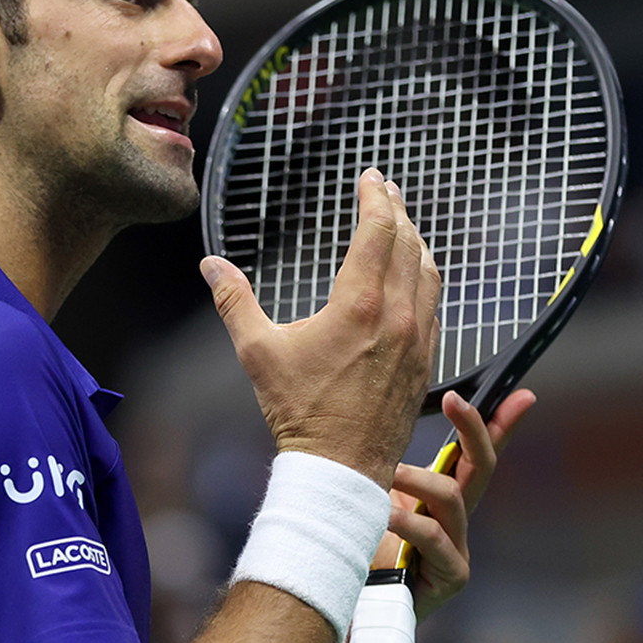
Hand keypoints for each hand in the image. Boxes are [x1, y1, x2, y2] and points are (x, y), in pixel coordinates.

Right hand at [201, 169, 441, 488]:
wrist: (339, 467)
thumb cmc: (298, 411)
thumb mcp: (257, 351)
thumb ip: (235, 301)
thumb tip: (210, 265)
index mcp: (359, 305)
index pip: (378, 232)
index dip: (376, 197)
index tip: (370, 175)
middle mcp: (396, 316)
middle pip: (409, 244)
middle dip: (397, 210)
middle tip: (385, 188)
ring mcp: (417, 339)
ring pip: (428, 273)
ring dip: (416, 242)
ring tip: (403, 224)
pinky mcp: (424, 362)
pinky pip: (433, 305)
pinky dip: (425, 278)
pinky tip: (414, 278)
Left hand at [371, 388, 536, 619]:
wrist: (352, 600)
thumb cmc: (360, 544)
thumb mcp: (369, 493)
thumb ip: (377, 464)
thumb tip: (367, 416)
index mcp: (438, 496)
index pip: (476, 454)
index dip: (500, 424)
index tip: (521, 395)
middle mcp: (454, 519)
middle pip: (482, 467)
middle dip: (474, 429)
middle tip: (455, 400)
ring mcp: (457, 546)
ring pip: (452, 496)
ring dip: (416, 478)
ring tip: (386, 473)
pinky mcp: (451, 574)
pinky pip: (433, 537)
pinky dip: (407, 521)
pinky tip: (383, 514)